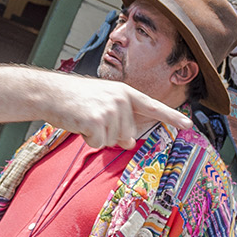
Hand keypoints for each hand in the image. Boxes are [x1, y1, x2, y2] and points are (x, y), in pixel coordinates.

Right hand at [46, 77, 188, 149]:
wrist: (49, 93)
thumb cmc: (74, 98)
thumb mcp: (102, 102)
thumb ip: (120, 118)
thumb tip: (130, 142)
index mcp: (124, 92)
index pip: (153, 106)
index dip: (171, 117)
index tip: (188, 124)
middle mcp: (121, 99)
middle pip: (128, 134)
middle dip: (111, 134)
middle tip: (92, 119)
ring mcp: (110, 110)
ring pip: (114, 140)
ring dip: (98, 137)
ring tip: (84, 119)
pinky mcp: (97, 121)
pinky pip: (99, 144)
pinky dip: (88, 140)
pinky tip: (79, 125)